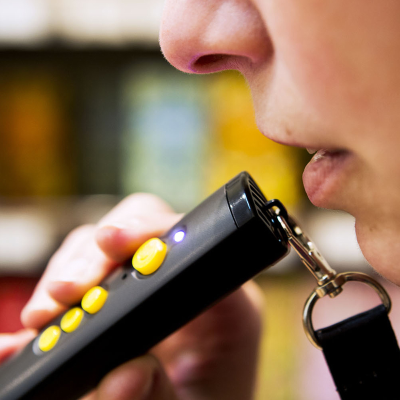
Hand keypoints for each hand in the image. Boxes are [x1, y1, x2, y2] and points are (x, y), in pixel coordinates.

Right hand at [1, 194, 262, 399]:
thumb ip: (159, 396)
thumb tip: (123, 375)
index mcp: (223, 302)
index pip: (189, 245)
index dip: (149, 234)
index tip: (110, 243)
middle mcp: (187, 282)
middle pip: (140, 233)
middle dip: (96, 258)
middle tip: (64, 292)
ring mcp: (151, 287)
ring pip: (105, 249)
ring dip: (71, 272)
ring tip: (45, 315)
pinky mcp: (121, 297)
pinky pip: (86, 275)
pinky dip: (59, 293)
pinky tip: (40, 322)